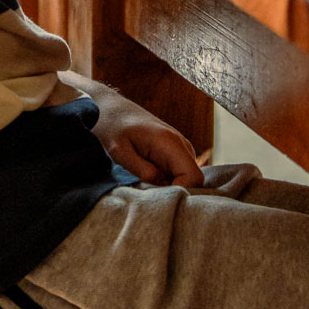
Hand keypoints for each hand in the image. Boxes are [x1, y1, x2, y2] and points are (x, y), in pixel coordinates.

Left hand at [88, 88, 203, 186]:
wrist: (114, 111)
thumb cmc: (114, 129)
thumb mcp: (119, 151)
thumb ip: (140, 169)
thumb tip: (160, 184)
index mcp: (170, 143)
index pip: (194, 177)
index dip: (180, 192)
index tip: (157, 197)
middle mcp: (181, 144)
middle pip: (194, 180)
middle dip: (174, 192)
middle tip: (148, 192)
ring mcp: (181, 147)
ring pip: (187, 178)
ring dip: (169, 187)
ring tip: (144, 182)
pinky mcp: (176, 152)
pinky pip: (180, 173)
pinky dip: (167, 182)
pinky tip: (148, 178)